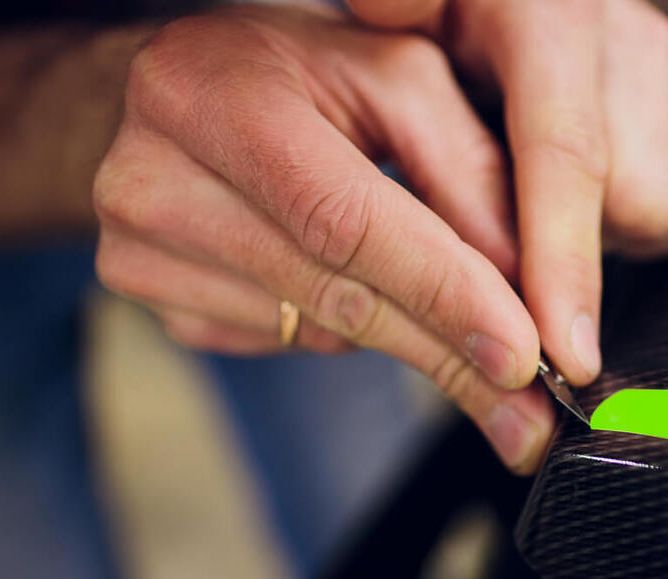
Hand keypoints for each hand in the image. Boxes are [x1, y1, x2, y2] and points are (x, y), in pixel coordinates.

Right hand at [93, 4, 553, 471]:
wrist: (185, 91)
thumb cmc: (300, 74)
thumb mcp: (399, 82)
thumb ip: (468, 172)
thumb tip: (525, 291)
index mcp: (219, 96)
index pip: (348, 221)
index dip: (443, 293)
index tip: (522, 356)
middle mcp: (157, 178)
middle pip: (337, 296)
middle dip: (450, 359)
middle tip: (528, 416)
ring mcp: (140, 250)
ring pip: (321, 332)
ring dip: (410, 343)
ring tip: (463, 334)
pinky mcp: (152, 298)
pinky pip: (288, 342)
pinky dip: (345, 328)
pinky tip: (352, 283)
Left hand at [347, 0, 667, 390]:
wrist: (503, 17)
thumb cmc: (450, 32)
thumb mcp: (409, 10)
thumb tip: (389, 3)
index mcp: (551, 13)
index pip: (568, 154)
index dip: (565, 264)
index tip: (564, 352)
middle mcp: (631, 38)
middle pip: (645, 201)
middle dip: (588, 245)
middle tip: (527, 225)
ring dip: (644, 229)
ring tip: (584, 210)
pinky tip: (635, 205)